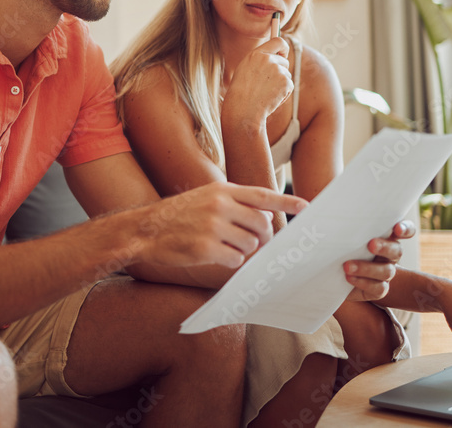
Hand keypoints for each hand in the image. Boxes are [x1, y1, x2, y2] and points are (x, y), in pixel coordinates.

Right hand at [134, 182, 306, 268]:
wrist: (145, 230)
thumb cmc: (178, 215)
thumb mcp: (206, 197)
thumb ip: (235, 203)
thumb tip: (264, 219)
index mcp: (222, 190)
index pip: (262, 195)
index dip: (286, 202)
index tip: (306, 207)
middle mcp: (220, 205)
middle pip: (261, 225)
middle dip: (262, 237)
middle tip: (253, 242)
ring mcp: (213, 227)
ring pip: (250, 245)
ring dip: (244, 251)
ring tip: (225, 246)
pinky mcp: (205, 249)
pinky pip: (235, 260)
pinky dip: (230, 261)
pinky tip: (215, 255)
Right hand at [222, 37, 292, 126]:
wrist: (244, 110)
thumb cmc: (242, 93)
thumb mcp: (245, 70)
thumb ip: (259, 60)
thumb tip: (275, 56)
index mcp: (256, 54)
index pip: (278, 41)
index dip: (283, 47)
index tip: (283, 53)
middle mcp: (268, 60)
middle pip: (284, 61)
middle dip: (280, 71)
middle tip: (267, 84)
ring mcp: (278, 70)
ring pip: (286, 74)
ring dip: (280, 83)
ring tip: (265, 92)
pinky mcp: (286, 82)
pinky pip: (289, 86)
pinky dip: (283, 93)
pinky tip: (271, 98)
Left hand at [343, 221, 414, 302]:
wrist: (332, 274)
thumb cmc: (340, 248)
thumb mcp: (344, 236)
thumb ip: (349, 228)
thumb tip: (336, 221)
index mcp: (385, 237)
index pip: (405, 230)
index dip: (406, 229)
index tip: (397, 228)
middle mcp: (389, 255)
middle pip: (397, 251)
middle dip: (385, 247)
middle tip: (371, 245)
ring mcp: (385, 272)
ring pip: (387, 271)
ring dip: (367, 268)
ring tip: (348, 266)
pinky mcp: (378, 289)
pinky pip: (379, 288)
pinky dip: (364, 282)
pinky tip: (349, 278)